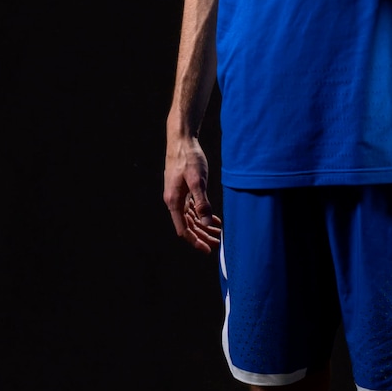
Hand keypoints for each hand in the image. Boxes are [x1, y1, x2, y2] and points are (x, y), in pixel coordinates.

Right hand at [163, 135, 221, 253]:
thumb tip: (206, 223)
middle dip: (201, 236)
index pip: (184, 229)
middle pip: (188, 225)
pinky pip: (192, 208)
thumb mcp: (197, 181)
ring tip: (217, 234)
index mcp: (174, 202)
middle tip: (216, 243)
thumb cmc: (189, 159)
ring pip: (191, 218)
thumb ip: (202, 203)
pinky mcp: (183, 190)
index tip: (207, 250)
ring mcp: (178, 195)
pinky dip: (202, 215)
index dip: (195, 241)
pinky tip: (213, 219)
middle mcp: (174, 201)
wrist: (182, 141)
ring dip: (203, 227)